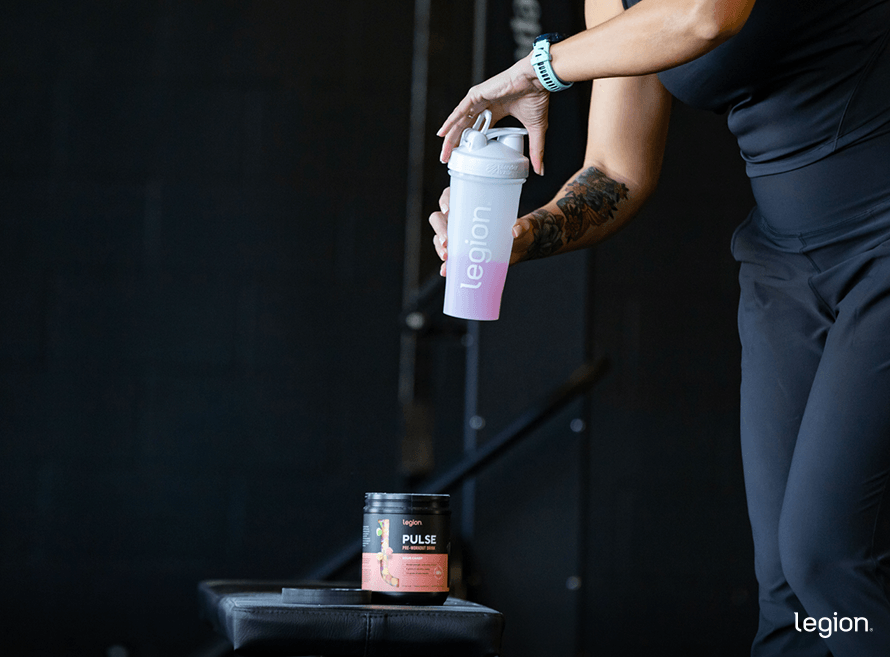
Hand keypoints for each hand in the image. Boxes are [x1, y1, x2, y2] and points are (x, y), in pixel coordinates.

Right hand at [429, 187, 534, 276]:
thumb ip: (522, 226)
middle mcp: (461, 219)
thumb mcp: (524, 225)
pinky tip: (446, 270)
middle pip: (439, 219)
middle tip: (448, 242)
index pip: (450, 196)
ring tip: (447, 257)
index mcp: (471, 204)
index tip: (448, 211)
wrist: (523, 248)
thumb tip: (515, 231)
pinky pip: (448, 259)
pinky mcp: (462, 254)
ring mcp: (459, 238)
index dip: (445, 201)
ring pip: (439, 238)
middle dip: (440, 230)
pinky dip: (446, 266)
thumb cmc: (520, 230)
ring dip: (439, 247)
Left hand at [436, 56, 548, 175]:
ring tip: (443, 152)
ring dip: (449, 137)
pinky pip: (460, 110)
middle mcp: (485, 106)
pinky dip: (450, 121)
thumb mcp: (533, 129)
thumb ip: (535, 150)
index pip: (478, 130)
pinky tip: (443, 133)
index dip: (470, 144)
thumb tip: (540, 170)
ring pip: (459, 121)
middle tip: (447, 159)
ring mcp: (479, 100)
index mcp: (496, 112)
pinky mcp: (477, 94)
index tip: (464, 157)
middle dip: (455, 144)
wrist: (536, 80)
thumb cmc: (536, 97)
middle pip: (465, 128)